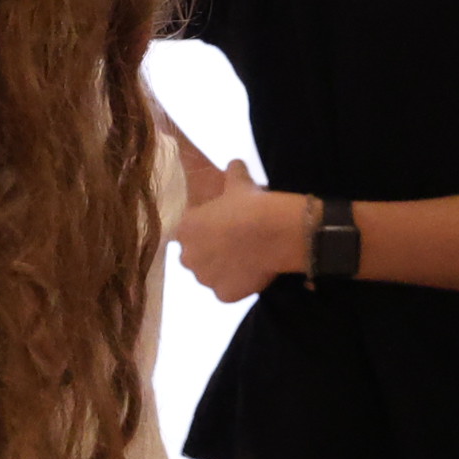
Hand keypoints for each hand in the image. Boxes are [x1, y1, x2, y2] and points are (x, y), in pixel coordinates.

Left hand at [175, 160, 313, 303]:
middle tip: (235, 244)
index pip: (188, 233)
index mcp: (185, 228)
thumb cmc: (250, 204)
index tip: (224, 227)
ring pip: (211, 276)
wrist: (273, 231)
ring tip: (246, 259)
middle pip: (196, 257)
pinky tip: (252, 273)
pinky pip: (227, 291)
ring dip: (223, 270)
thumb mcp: (239, 182)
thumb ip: (232, 173)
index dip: (207, 230)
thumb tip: (234, 163)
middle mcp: (188, 256)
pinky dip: (237, 285)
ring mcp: (205, 279)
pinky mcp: (223, 295)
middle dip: (210, 252)